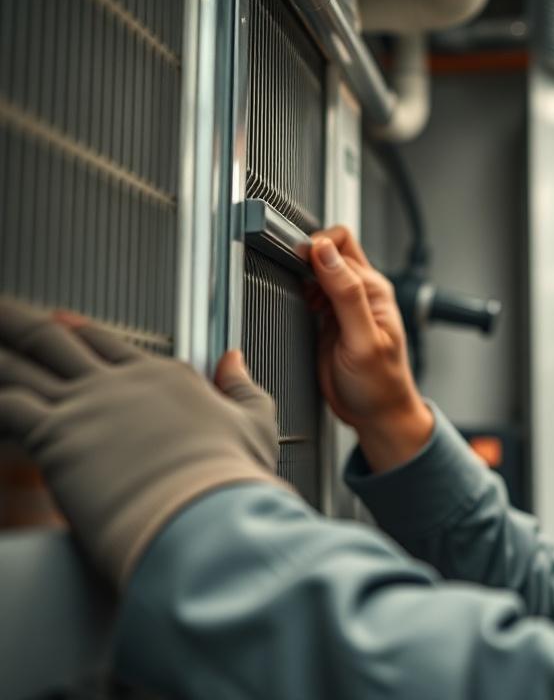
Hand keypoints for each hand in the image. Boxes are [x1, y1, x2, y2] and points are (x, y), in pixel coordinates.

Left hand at [0, 297, 286, 586]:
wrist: (204, 515)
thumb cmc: (230, 482)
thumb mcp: (255, 424)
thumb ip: (242, 386)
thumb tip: (235, 360)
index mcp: (164, 378)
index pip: (110, 343)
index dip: (80, 330)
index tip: (62, 323)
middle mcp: (120, 383)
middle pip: (55, 340)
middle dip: (20, 323)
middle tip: (2, 313)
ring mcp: (85, 406)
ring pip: (21, 366)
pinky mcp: (56, 437)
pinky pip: (6, 405)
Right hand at [307, 227, 433, 472]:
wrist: (377, 415)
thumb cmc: (380, 385)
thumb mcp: (363, 340)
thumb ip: (346, 295)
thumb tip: (326, 253)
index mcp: (374, 290)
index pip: (340, 245)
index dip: (316, 247)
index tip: (298, 262)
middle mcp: (361, 292)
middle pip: (329, 250)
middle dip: (307, 255)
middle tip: (294, 276)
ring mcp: (345, 306)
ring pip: (319, 270)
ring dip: (303, 274)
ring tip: (300, 295)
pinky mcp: (330, 320)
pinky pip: (313, 292)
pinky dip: (301, 292)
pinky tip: (301, 307)